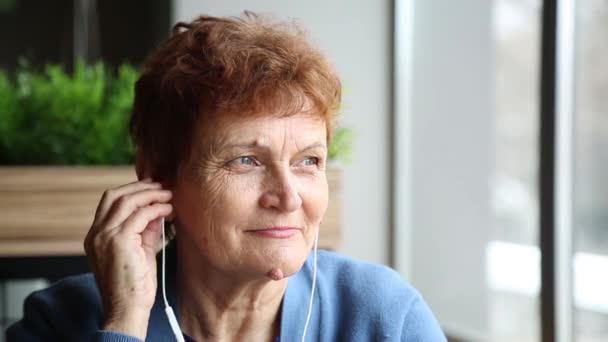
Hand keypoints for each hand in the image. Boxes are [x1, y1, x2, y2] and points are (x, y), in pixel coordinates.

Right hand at [84, 179, 172, 338]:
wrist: (127, 309)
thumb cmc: (135, 285)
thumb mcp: (140, 251)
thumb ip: (146, 230)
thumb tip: (158, 210)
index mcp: (96, 236)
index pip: (109, 202)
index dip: (131, 191)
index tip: (152, 189)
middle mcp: (96, 233)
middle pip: (115, 195)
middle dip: (140, 187)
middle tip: (161, 186)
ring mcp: (104, 236)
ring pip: (126, 200)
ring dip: (150, 195)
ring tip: (168, 195)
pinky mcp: (119, 241)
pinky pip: (140, 215)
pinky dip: (156, 208)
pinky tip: (168, 210)